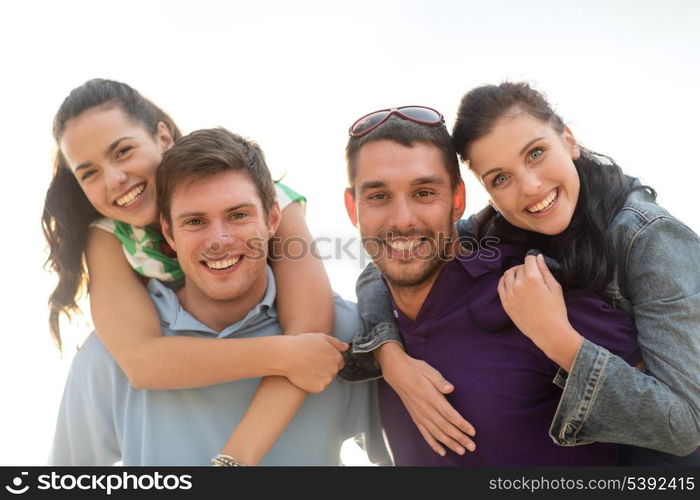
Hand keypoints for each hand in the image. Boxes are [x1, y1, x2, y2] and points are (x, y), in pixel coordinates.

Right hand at [281, 333, 346, 392]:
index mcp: (336, 357)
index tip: (320, 359)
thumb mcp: (321, 337)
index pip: (340, 362)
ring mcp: (327, 380)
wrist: (288, 356)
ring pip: (326, 380)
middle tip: (312, 363)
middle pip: (333, 371)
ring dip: (319, 376)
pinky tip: (305, 376)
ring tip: (307, 368)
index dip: (329, 360)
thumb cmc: (303, 344)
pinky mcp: (319, 388)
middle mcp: (334, 369)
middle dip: (325, 368)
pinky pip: (318, 387)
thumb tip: (346, 347)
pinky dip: (313, 383)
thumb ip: (336, 343)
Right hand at [377, 343, 475, 456]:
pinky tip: (442, 451)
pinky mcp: (415, 418)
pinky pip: (425, 434)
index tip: (472, 432)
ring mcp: (420, 415)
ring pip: (437, 433)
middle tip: (472, 447)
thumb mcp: (429, 371)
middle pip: (445, 427)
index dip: (461, 424)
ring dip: (449, 443)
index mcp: (431, 397)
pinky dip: (433, 444)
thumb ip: (440, 381)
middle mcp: (426, 409)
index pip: (449, 414)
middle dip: (460, 438)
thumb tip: (450, 388)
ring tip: (461, 451)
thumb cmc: (416, 370)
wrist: (397, 374)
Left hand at [498, 254, 581, 369]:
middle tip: (532, 274)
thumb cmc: (556, 310)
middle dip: (526, 267)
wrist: (548, 331)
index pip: (529, 259)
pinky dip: (504, 281)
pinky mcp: (506, 303)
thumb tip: (538, 257)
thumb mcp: (555, 288)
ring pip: (508, 274)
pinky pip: (500, 286)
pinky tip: (510, 282)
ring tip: (522, 278)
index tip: (537, 264)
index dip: (534, 259)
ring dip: (514, 272)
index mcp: (533, 278)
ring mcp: (510, 294)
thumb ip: (545, 270)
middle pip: (519, 267)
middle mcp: (518, 284)